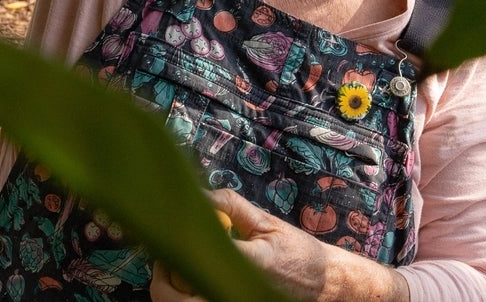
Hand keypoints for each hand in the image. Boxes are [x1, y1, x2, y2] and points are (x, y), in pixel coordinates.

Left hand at [149, 190, 408, 301]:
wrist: (323, 285)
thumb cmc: (297, 253)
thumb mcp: (268, 223)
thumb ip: (233, 207)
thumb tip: (201, 194)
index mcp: (251, 263)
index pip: (199, 256)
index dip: (173, 248)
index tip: (165, 235)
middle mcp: (238, 290)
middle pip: (178, 296)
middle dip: (162, 277)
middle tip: (164, 258)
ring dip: (172, 287)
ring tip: (178, 268)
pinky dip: (188, 295)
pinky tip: (193, 281)